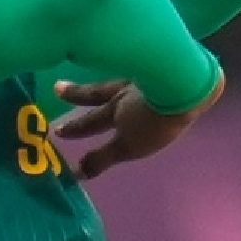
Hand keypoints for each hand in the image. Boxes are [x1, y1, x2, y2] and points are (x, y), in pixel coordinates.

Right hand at [50, 72, 224, 179]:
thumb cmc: (155, 120)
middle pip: (96, 94)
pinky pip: (138, 67)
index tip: (56, 130)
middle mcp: (124, 92)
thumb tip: (76, 173)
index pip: (91, 122)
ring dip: (102, 78)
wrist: (184, 87)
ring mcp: (143, 78)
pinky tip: (133, 68)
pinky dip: (130, 68)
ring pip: (117, 79)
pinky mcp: (162, 67)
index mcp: (115, 110)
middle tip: (57, 88)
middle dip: (76, 95)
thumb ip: (103, 157)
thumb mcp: (129, 145)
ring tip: (90, 71)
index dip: (75, 129)